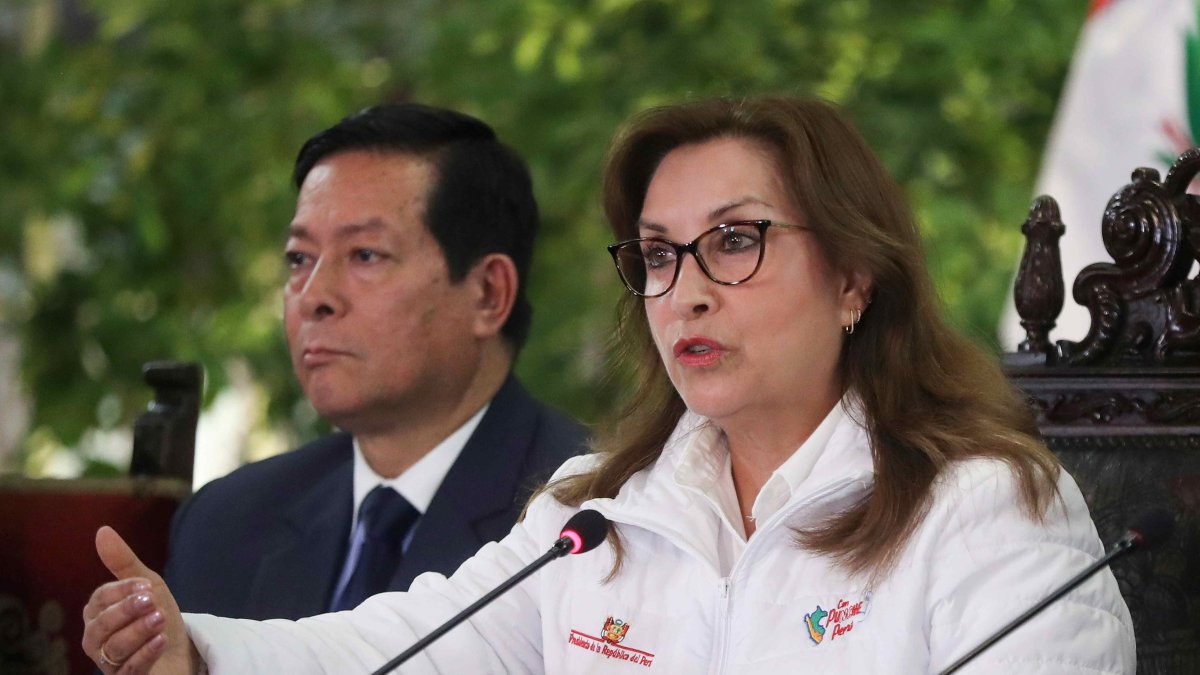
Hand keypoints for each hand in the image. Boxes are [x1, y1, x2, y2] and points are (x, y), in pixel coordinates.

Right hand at [81, 526, 200, 673]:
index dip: (121, 591)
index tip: (146, 585)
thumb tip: (102, 530)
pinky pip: (128, 670)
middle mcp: (98, 639)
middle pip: (100, 627)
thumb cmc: (158, 616)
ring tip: (160, 619)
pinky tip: (160, 641)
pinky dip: (145, 654)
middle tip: (152, 602)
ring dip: (137, 632)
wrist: (183, 652)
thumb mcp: (147, 585)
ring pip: (113, 649)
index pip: (99, 600)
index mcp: (98, 614)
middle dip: (126, 612)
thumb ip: (123, 562)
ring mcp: (110, 662)